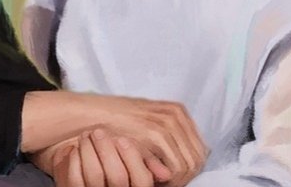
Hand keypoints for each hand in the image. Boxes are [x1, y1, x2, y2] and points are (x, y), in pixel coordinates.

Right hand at [22, 91, 207, 185]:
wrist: (91, 116)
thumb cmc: (114, 124)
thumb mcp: (143, 132)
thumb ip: (163, 147)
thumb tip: (171, 172)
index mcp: (177, 111)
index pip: (199, 148)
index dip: (190, 168)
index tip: (174, 178)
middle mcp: (176, 114)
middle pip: (199, 155)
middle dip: (187, 175)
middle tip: (168, 183)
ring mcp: (167, 121)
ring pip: (190, 163)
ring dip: (179, 178)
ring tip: (161, 182)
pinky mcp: (157, 132)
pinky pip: (176, 165)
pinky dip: (170, 177)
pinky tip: (156, 179)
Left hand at [36, 131, 170, 186]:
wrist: (86, 178)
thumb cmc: (115, 167)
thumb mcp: (134, 165)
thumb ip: (147, 159)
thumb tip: (167, 157)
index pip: (142, 179)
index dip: (134, 158)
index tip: (123, 139)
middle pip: (118, 177)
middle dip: (108, 150)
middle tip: (99, 131)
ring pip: (94, 175)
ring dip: (89, 150)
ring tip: (86, 135)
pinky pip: (75, 179)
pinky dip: (75, 160)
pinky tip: (75, 149)